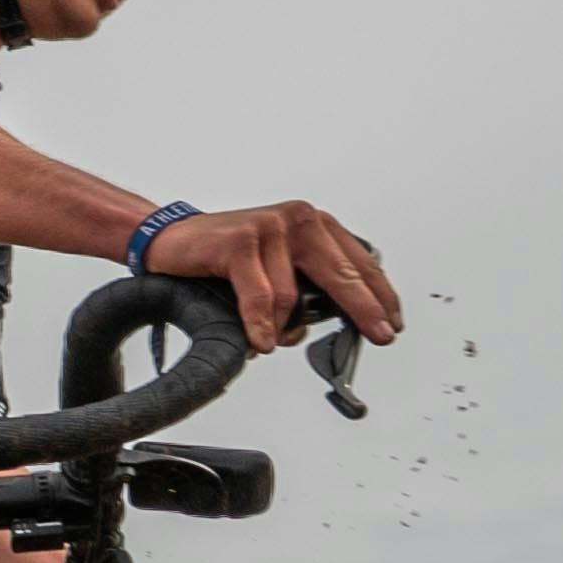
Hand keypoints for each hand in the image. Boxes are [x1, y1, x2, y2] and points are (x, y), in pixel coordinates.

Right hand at [147, 200, 403, 353]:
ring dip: (281, 328)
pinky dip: (260, 324)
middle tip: (380, 334)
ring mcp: (269, 228)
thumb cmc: (225, 255)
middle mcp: (297, 220)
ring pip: (292, 297)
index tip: (391, 321)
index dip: (379, 295)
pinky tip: (261, 342)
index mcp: (313, 224)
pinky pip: (260, 296)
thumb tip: (332, 320)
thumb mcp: (277, 264)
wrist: (171, 239)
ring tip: (269, 340)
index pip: (359, 262)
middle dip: (363, 309)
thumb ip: (307, 283)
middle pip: (342, 274)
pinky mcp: (240, 242)